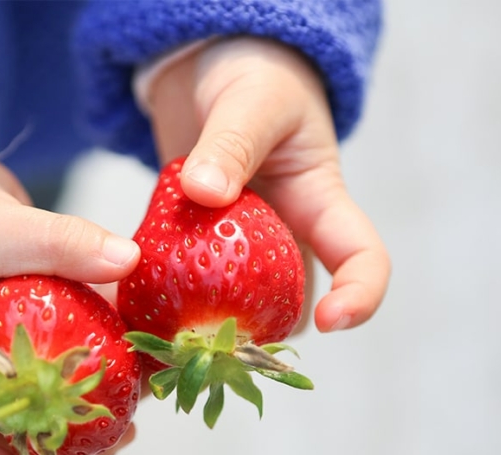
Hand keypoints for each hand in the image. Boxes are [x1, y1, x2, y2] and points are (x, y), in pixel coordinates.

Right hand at [0, 155, 139, 454]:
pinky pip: (67, 360)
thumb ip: (57, 241)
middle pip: (14, 441)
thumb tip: (128, 260)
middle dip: (70, 449)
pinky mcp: (31, 332)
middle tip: (122, 432)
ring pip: (48, 405)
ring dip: (95, 410)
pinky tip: (140, 352)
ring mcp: (2, 354)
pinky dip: (102, 361)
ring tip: (140, 398)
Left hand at [147, 37, 390, 331]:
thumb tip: (207, 193)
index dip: (360, 296)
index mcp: (319, 202)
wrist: (211, 67)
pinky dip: (166, 300)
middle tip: (217, 341)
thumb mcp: (249, 100)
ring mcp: (241, 245)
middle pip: (291, 303)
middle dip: (262, 330)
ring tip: (170, 333)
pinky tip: (138, 308)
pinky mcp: (199, 245)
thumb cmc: (252, 75)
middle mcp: (286, 235)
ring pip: (237, 304)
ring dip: (208, 322)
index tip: (330, 320)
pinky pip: (186, 285)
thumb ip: (230, 144)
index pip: (362, 258)